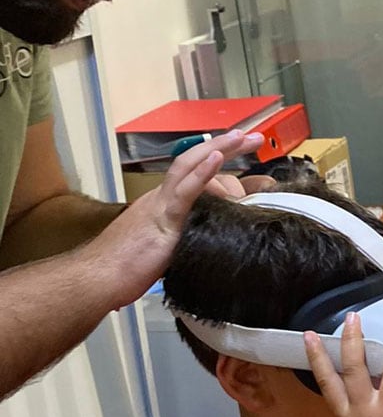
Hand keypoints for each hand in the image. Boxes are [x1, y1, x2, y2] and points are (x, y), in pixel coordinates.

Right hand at [81, 130, 261, 308]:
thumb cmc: (127, 271)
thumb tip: (209, 244)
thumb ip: (186, 240)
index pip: (194, 174)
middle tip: (253, 136)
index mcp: (163, 204)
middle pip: (194, 161)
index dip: (218, 161)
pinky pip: (183, 192)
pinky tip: (216, 159)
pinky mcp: (161, 219)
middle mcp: (161, 197)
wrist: (96, 280)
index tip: (242, 153)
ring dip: (218, 149)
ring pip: (189, 166)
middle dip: (225, 146)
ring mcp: (160, 205)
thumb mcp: (166, 252)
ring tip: (243, 137)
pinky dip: (201, 173)